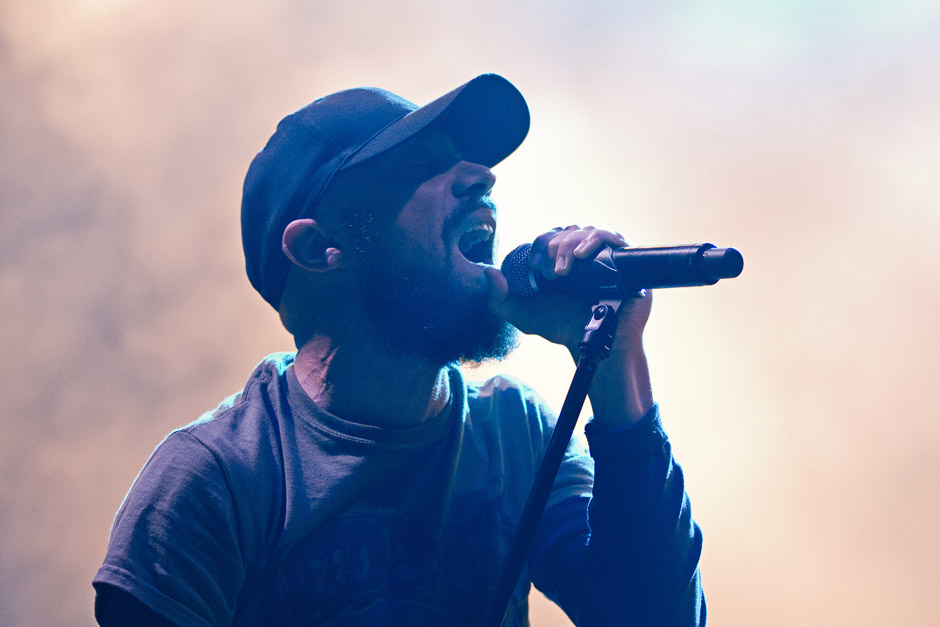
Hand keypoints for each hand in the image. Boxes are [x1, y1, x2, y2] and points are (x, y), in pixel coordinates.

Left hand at [486, 225, 654, 424]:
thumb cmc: (563, 327)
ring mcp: (605, 255)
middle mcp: (584, 254)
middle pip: (567, 231)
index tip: (536, 268)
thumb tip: (488, 272)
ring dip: (569, 245)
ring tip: (563, 270)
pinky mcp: (626, 259)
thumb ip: (499, 300)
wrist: (594, 343)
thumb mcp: (524, 315)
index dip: (541, 246)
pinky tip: (583, 255)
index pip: (550, 237)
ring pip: (586, 231)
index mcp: (562, 260)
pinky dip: (594, 240)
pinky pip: (611, 236)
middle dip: (554, 247)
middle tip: (550, 273)